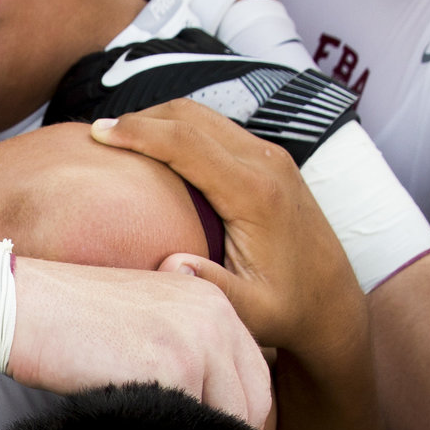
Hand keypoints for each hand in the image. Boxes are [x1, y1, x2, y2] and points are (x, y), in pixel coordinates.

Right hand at [7, 258, 273, 429]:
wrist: (20, 306)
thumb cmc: (68, 322)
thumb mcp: (142, 320)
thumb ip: (185, 352)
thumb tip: (209, 412)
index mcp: (213, 302)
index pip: (255, 379)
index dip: (244, 423)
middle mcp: (216, 315)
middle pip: (254, 403)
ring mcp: (198, 340)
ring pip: (229, 421)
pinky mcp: (173, 366)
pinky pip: (191, 427)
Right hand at [86, 100, 361, 362]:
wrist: (332, 300)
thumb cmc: (288, 310)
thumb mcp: (253, 312)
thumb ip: (212, 288)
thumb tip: (170, 265)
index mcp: (256, 194)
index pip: (186, 143)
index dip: (138, 133)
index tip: (98, 134)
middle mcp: (266, 163)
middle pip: (191, 117)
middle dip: (141, 118)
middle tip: (97, 134)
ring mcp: (270, 157)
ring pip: (203, 117)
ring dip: (159, 121)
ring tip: (118, 140)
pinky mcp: (268, 161)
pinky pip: (215, 130)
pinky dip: (179, 131)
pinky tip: (154, 154)